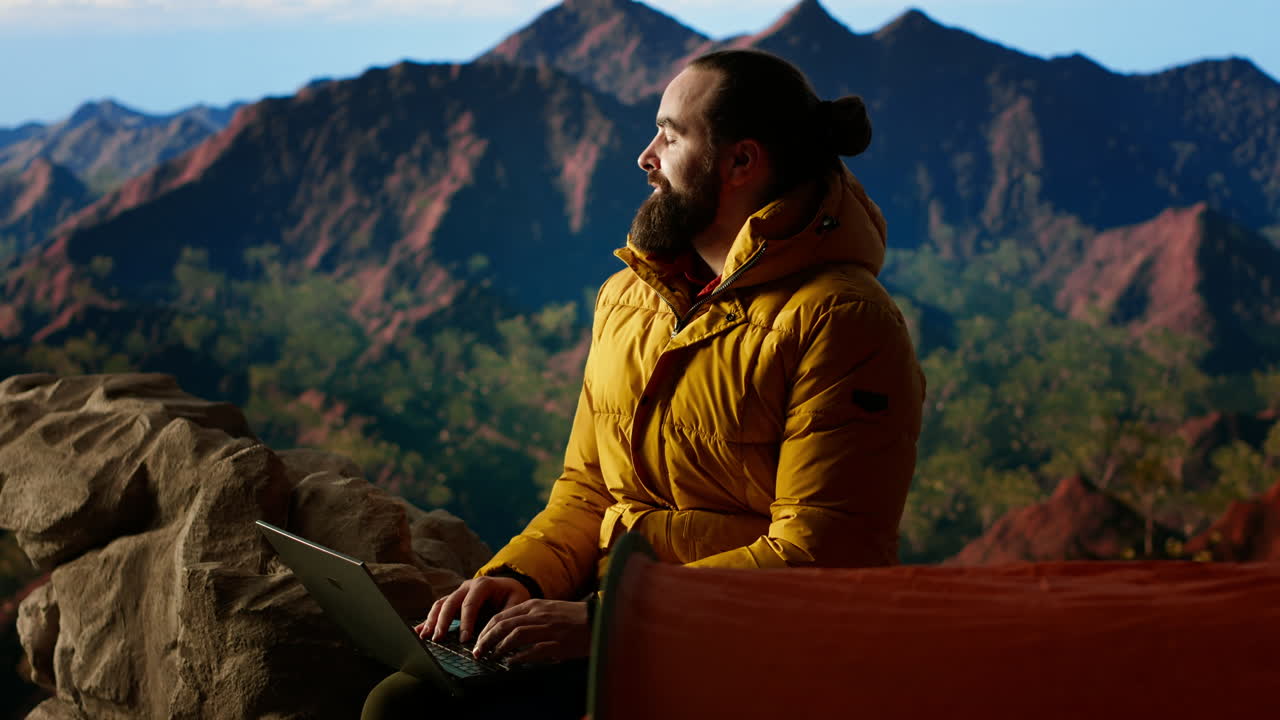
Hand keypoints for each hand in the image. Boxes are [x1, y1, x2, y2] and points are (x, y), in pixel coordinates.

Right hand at [414, 576, 530, 643]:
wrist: (509, 586)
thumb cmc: (513, 594)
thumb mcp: (517, 601)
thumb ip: (507, 614)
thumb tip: (498, 633)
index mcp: (483, 585)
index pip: (470, 604)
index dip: (466, 622)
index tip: (464, 640)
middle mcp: (467, 587)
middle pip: (450, 603)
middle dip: (443, 622)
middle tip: (438, 639)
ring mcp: (458, 593)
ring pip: (440, 605)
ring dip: (432, 621)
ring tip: (425, 637)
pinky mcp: (453, 601)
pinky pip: (438, 609)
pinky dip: (428, 620)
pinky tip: (419, 631)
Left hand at [471, 598, 590, 665]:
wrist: (598, 619)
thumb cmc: (572, 616)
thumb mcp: (548, 609)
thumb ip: (529, 616)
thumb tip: (507, 630)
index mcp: (534, 605)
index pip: (502, 615)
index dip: (486, 629)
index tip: (478, 641)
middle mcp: (538, 615)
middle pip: (504, 625)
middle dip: (486, 639)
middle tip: (478, 652)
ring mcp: (548, 629)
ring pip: (515, 635)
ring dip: (499, 647)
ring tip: (491, 657)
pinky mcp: (558, 643)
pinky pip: (534, 650)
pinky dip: (520, 657)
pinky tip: (511, 663)